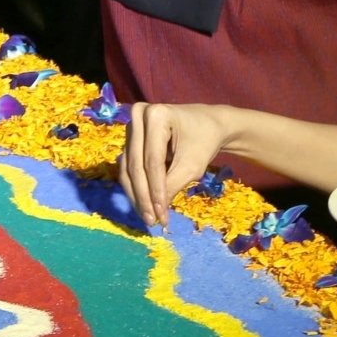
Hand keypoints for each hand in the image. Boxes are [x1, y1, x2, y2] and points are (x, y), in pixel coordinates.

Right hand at [119, 101, 232, 227]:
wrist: (208, 124)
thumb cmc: (204, 141)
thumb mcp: (193, 165)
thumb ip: (173, 186)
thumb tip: (158, 213)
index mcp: (156, 115)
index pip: (152, 161)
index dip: (155, 191)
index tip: (161, 216)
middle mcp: (137, 116)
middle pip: (136, 165)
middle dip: (144, 197)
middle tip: (151, 221)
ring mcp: (131, 126)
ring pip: (128, 169)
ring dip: (137, 195)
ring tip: (148, 217)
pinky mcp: (129, 139)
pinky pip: (128, 167)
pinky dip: (136, 187)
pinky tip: (144, 205)